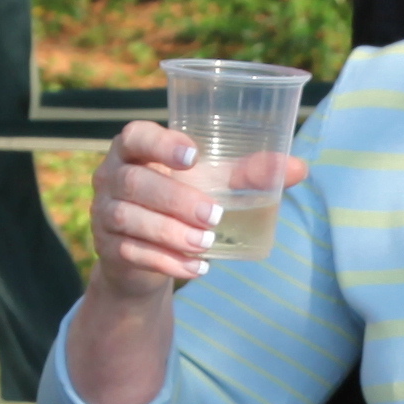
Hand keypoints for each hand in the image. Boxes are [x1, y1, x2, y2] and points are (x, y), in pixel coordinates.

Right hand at [83, 120, 276, 303]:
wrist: (146, 256)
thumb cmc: (182, 202)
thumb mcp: (212, 184)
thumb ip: (249, 174)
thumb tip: (299, 168)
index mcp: (133, 149)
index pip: (135, 136)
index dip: (160, 144)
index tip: (194, 157)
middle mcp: (111, 177)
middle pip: (134, 183)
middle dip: (176, 199)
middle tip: (215, 215)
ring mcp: (103, 214)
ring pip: (130, 219)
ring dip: (172, 234)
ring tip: (208, 244)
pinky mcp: (108, 249)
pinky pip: (133, 253)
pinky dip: (167, 262)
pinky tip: (196, 268)